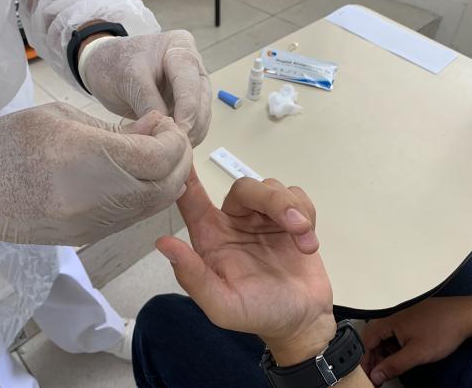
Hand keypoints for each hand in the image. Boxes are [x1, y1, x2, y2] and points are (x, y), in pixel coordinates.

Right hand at [0, 103, 191, 245]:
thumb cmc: (7, 142)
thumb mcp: (62, 118)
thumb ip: (116, 129)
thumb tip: (155, 130)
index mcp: (91, 160)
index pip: (160, 156)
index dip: (173, 138)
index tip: (162, 122)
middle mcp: (100, 199)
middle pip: (166, 185)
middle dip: (178, 159)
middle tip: (166, 137)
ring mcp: (96, 224)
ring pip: (155, 205)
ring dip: (166, 178)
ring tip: (153, 153)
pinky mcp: (89, 236)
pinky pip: (134, 216)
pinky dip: (147, 195)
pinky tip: (136, 174)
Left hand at [78, 30, 211, 146]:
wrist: (105, 67)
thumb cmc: (115, 63)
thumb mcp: (128, 79)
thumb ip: (148, 101)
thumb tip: (167, 130)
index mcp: (180, 47)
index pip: (189, 80)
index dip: (187, 107)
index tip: (180, 130)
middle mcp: (192, 65)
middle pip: (201, 98)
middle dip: (192, 124)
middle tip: (178, 145)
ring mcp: (192, 86)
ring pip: (201, 114)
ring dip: (192, 133)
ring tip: (176, 150)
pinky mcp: (186, 104)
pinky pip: (193, 123)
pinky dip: (186, 136)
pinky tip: (175, 148)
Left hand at [157, 168, 335, 365]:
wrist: (302, 321)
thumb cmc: (257, 314)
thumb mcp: (221, 305)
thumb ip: (194, 277)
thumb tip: (163, 244)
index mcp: (210, 237)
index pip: (192, 200)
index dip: (187, 177)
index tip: (185, 150)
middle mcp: (234, 221)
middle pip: (244, 187)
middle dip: (272, 200)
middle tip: (295, 226)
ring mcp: (263, 217)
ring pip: (272, 188)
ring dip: (293, 210)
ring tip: (305, 242)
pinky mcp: (291, 217)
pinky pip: (296, 196)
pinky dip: (306, 212)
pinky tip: (308, 242)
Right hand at [362, 297, 471, 385]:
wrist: (464, 315)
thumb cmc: (441, 330)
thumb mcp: (417, 354)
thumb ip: (394, 365)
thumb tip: (376, 375)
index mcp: (387, 321)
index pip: (366, 341)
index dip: (365, 360)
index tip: (368, 375)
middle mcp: (390, 315)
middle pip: (373, 338)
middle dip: (374, 357)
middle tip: (379, 374)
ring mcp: (400, 315)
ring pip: (384, 335)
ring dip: (384, 352)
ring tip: (391, 367)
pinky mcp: (409, 316)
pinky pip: (394, 331)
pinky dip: (394, 345)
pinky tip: (402, 354)